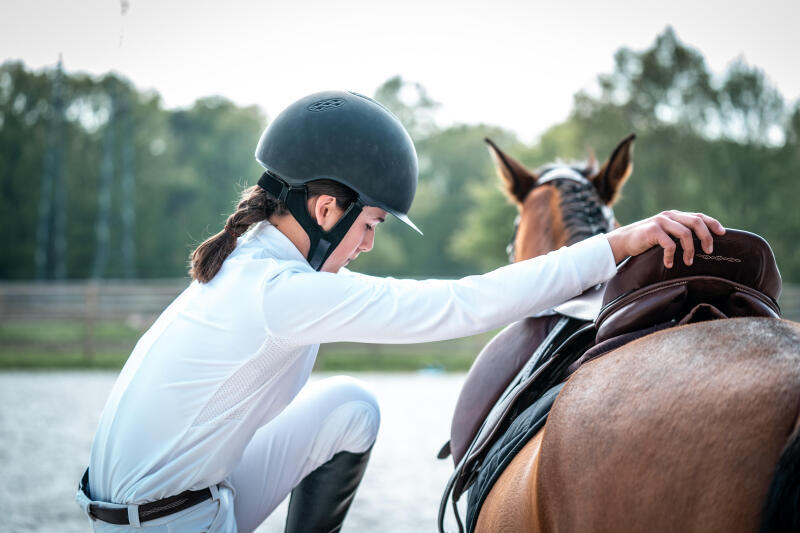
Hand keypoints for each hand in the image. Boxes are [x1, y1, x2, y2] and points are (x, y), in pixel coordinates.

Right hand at [605, 210, 724, 267]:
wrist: (623, 241)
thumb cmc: (647, 240)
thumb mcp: (665, 234)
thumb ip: (679, 233)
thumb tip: (702, 244)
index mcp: (675, 216)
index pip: (699, 216)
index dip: (712, 223)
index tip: (722, 233)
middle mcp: (670, 216)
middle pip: (696, 222)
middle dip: (706, 237)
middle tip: (709, 251)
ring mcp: (661, 222)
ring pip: (685, 233)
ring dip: (690, 250)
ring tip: (688, 262)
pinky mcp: (652, 230)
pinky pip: (668, 244)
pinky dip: (671, 255)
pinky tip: (668, 263)